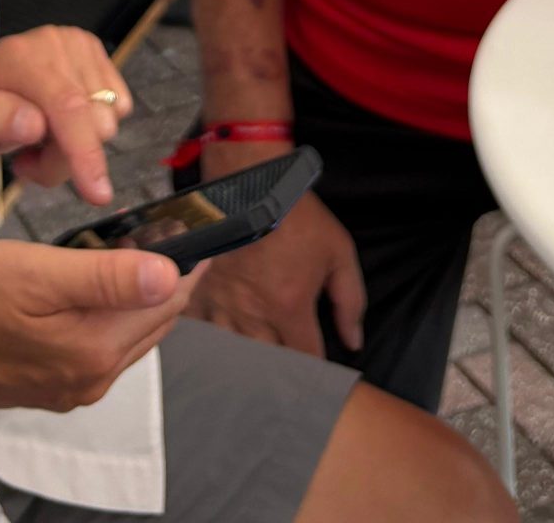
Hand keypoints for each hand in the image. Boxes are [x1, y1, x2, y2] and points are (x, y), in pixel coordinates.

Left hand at [0, 26, 131, 206]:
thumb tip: (34, 123)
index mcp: (19, 58)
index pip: (67, 107)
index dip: (86, 152)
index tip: (97, 194)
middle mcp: (56, 45)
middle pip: (93, 121)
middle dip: (66, 157)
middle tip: (26, 158)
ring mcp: (78, 46)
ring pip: (107, 120)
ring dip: (74, 148)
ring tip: (35, 144)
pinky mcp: (93, 55)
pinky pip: (116, 108)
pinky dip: (88, 131)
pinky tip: (55, 129)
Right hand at [0, 239, 192, 413]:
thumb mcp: (38, 272)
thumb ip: (107, 278)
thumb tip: (170, 275)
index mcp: (94, 350)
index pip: (168, 301)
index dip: (189, 259)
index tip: (200, 224)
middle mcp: (91, 378)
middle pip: (154, 321)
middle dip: (170, 275)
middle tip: (172, 227)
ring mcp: (71, 386)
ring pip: (130, 334)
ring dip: (142, 294)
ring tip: (141, 246)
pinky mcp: (51, 384)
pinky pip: (102, 346)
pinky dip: (113, 313)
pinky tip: (100, 284)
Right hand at [188, 184, 364, 359]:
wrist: (249, 181)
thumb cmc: (296, 215)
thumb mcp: (337, 250)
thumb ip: (350, 300)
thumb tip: (354, 342)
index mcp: (289, 306)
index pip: (306, 359)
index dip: (316, 371)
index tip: (319, 373)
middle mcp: (253, 313)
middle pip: (268, 365)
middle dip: (281, 370)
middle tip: (289, 371)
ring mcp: (221, 305)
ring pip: (233, 355)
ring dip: (247, 361)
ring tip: (257, 364)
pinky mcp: (199, 292)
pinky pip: (201, 333)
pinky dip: (212, 343)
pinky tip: (221, 347)